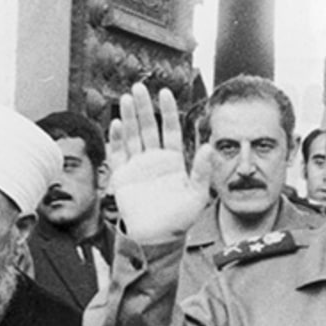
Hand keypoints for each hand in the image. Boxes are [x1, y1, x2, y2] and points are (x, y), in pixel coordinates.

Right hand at [108, 82, 213, 242]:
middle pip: (148, 127)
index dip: (167, 112)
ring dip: (129, 118)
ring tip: (126, 98)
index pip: (169, 129)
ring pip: (132, 136)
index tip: (164, 93)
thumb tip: (209, 147)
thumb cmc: (179, 219)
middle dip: (143, 108)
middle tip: (139, 88)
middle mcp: (154, 160)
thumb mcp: (197, 194)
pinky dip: (116, 139)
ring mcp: (137, 167)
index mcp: (173, 161)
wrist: (157, 238)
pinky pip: (118, 154)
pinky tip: (116, 124)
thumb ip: (202, 170)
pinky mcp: (123, 176)